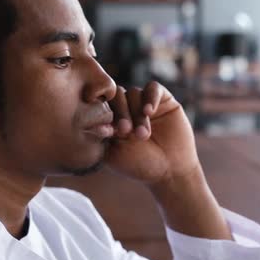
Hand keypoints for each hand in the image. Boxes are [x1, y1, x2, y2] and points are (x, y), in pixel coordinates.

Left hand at [107, 81, 230, 239]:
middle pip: (117, 96)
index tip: (110, 132)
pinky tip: (149, 112)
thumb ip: (102, 136)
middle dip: (121, 112)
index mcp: (112, 119)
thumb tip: (87, 121)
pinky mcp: (164, 100)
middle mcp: (128, 109)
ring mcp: (145, 103)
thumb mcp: (115, 153)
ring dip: (137, 113)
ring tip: (143, 134)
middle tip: (126, 131)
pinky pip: (153, 88)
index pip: (103, 105)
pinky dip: (150, 97)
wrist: (171, 171)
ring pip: (134, 93)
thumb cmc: (140, 165)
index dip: (104, 115)